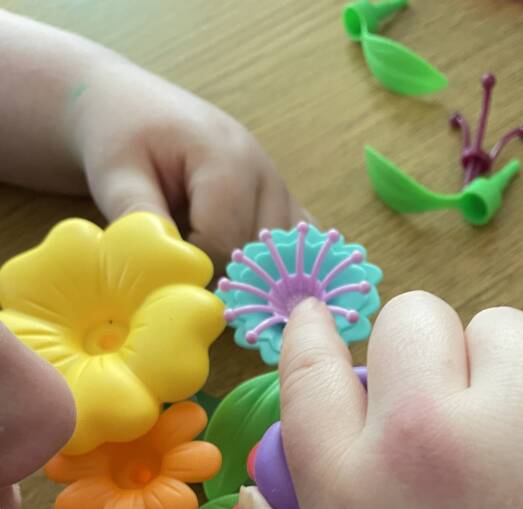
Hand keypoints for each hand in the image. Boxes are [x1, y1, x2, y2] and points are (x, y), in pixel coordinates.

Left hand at [70, 55, 304, 269]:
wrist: (130, 103)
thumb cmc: (120, 135)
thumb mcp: (115, 175)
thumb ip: (140, 221)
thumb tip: (168, 271)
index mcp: (227, 161)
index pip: (223, 244)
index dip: (191, 271)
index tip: (160, 275)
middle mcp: (265, 173)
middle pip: (257, 254)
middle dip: (219, 276)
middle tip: (179, 274)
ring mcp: (278, 187)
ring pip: (281, 257)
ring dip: (246, 273)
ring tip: (204, 265)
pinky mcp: (281, 199)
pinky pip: (292, 245)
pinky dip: (273, 264)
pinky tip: (242, 268)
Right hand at [238, 294, 522, 508]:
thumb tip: (258, 496)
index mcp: (353, 490)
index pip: (311, 369)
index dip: (314, 339)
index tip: (320, 326)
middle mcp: (434, 438)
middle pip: (410, 321)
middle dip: (423, 365)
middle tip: (455, 427)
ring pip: (504, 328)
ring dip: (507, 376)